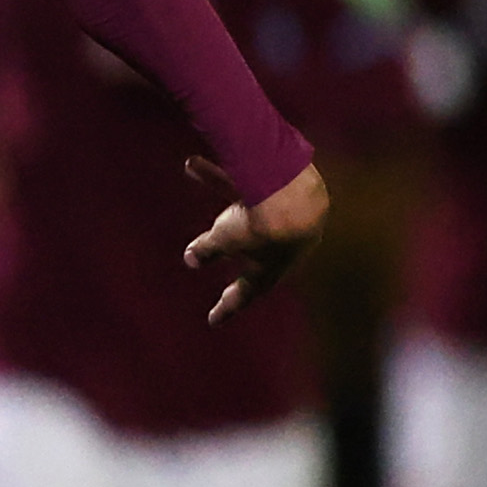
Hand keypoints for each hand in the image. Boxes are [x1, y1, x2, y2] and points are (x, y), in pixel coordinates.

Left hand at [185, 159, 327, 324]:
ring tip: (196, 188)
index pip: (247, 293)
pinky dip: (219, 177)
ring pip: (247, 213)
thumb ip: (208, 249)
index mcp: (272, 267)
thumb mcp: (226, 237)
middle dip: (235, 254)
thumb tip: (191, 260)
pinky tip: (190, 165)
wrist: (296, 186)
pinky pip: (244, 185)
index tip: (212, 321)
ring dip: (221, 205)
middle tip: (221, 261)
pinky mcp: (284, 188)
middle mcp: (283, 242)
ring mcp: (286, 214)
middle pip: (254, 252)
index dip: (227, 307)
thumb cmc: (259, 223)